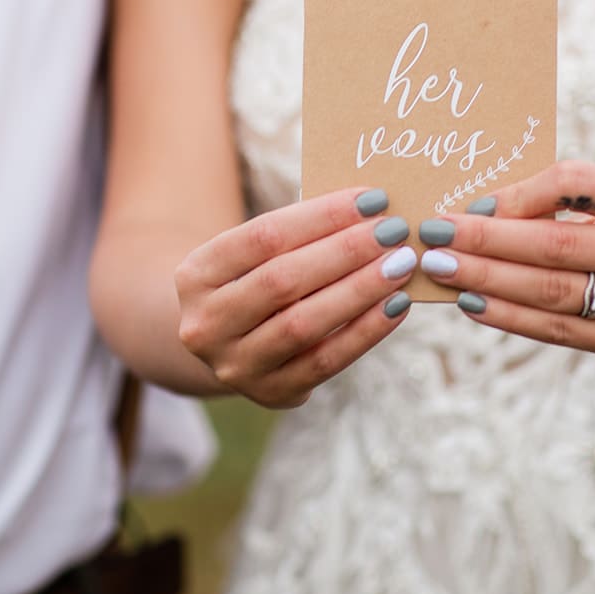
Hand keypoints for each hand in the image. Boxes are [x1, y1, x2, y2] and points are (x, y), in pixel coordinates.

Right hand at [175, 188, 417, 408]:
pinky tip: (396, 304)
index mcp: (195, 275)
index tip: (371, 199)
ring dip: (360, 290)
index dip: (320, 216)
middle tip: (393, 230)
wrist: (227, 343)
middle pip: (283, 281)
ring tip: (400, 264)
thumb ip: (299, 235)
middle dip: (345, 251)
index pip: (262, 237)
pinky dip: (366, 331)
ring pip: (304, 324)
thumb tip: (370, 210)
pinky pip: (326, 361)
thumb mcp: (254, 256)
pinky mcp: (271, 393)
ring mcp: (235, 365)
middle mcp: (206, 324)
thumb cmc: (254, 280)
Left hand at [417, 161, 594, 384]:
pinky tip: (472, 304)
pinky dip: (508, 316)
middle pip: (555, 244)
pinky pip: (556, 330)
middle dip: (485, 240)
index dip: (519, 192)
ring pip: (550, 292)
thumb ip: (574, 206)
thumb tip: (484, 209)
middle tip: (433, 234)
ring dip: (486, 279)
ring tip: (441, 269)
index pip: (577, 184)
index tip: (473, 203)